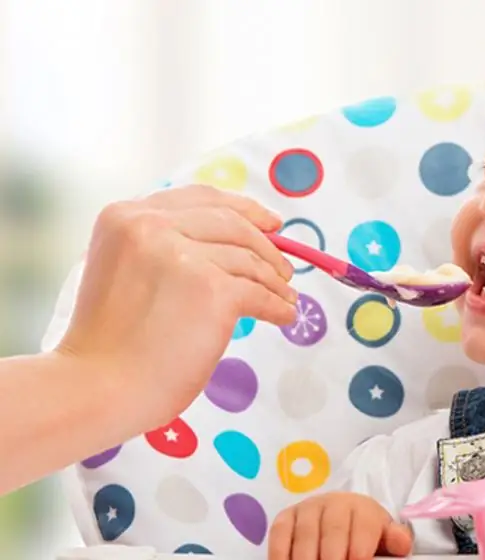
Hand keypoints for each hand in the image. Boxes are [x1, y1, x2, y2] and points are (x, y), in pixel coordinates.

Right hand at [56, 185, 296, 429]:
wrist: (98, 387)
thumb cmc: (110, 342)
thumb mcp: (124, 268)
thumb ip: (164, 244)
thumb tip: (233, 241)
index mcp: (127, 215)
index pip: (201, 198)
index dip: (244, 209)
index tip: (271, 223)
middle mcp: (153, 226)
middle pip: (232, 224)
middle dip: (267, 247)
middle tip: (285, 270)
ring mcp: (184, 257)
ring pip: (249, 261)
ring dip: (275, 282)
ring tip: (286, 297)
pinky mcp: (212, 291)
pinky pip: (260, 294)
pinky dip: (278, 306)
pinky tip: (283, 316)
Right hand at [268, 493, 412, 559]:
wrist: (341, 515)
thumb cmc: (363, 533)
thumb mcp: (382, 536)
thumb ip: (394, 540)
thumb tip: (402, 543)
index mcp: (362, 508)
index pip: (363, 527)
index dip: (360, 550)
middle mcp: (334, 503)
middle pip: (333, 531)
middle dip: (333, 557)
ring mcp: (307, 509)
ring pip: (305, 535)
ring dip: (306, 559)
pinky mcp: (285, 518)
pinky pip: (279, 535)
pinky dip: (281, 554)